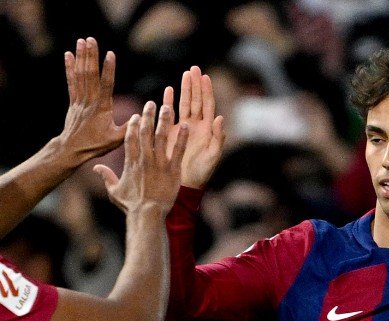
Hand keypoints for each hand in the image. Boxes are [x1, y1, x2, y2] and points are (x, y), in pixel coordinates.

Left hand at [54, 38, 125, 162]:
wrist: (72, 150)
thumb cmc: (96, 145)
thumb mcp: (116, 140)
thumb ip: (130, 127)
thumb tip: (145, 116)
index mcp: (102, 109)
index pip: (106, 86)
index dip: (108, 70)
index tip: (110, 54)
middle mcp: (89, 101)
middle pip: (90, 75)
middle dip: (91, 56)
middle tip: (91, 39)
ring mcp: (80, 100)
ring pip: (81, 75)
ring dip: (82, 57)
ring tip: (82, 41)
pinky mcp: (73, 101)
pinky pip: (71, 82)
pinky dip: (70, 67)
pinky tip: (69, 55)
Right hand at [94, 101, 189, 215]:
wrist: (148, 215)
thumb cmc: (131, 205)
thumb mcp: (114, 191)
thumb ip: (106, 176)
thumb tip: (95, 168)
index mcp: (131, 162)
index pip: (131, 137)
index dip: (134, 124)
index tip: (136, 115)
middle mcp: (145, 158)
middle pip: (146, 132)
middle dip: (148, 116)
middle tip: (151, 104)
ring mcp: (159, 163)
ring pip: (162, 136)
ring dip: (165, 120)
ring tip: (168, 107)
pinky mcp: (173, 169)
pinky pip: (178, 150)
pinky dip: (182, 137)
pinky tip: (186, 125)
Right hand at [171, 66, 224, 188]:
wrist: (186, 184)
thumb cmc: (202, 173)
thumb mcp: (213, 156)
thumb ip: (218, 138)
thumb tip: (220, 117)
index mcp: (207, 129)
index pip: (208, 105)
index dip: (207, 91)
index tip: (205, 76)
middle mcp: (196, 125)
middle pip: (196, 100)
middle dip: (195, 84)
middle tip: (194, 68)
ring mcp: (183, 128)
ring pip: (184, 104)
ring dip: (184, 89)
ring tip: (185, 74)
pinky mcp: (170, 133)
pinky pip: (170, 114)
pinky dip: (169, 102)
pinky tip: (168, 90)